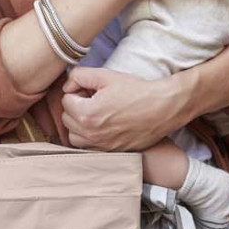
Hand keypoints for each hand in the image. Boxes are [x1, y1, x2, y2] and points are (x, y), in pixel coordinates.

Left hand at [60, 65, 186, 150]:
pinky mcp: (110, 152)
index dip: (77, 91)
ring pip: (74, 136)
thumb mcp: (106, 76)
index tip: (92, 90)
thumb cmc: (137, 91)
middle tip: (95, 100)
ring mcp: (101, 146)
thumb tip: (67, 85)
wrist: (163, 109)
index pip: (65, 101)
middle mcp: (91, 134)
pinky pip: (89, 147)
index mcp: (87, 114)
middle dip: (77, 107)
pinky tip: (104, 126)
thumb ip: (80, 76)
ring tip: (97, 113)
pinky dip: (90, 137)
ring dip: (80, 125)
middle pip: (67, 119)